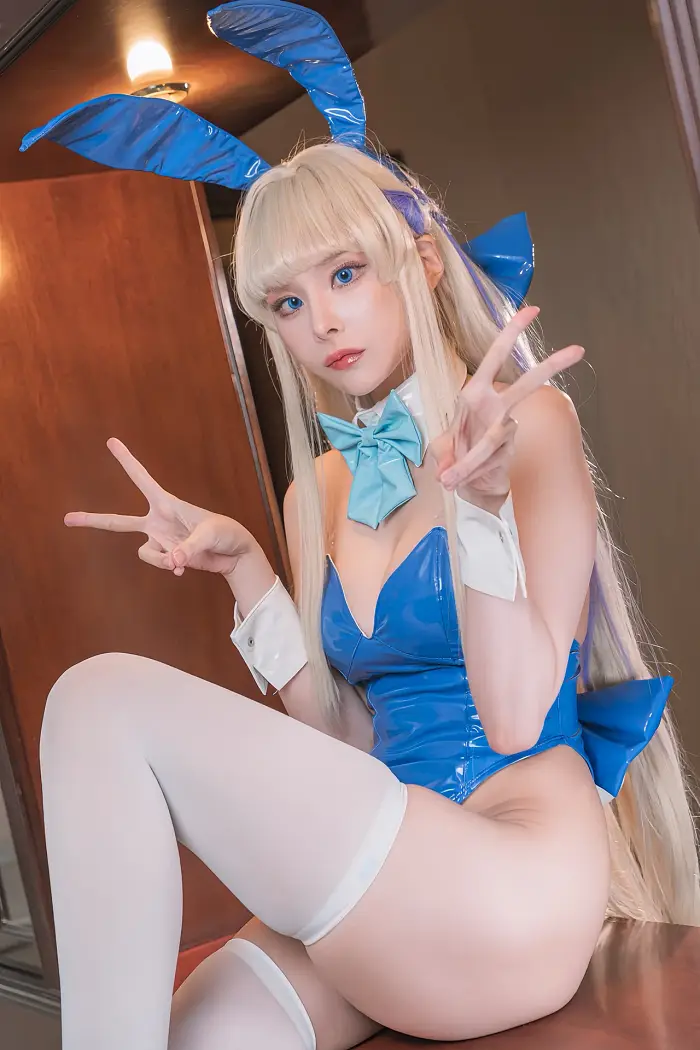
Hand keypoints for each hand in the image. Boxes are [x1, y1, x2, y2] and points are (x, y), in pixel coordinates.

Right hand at [65, 438, 253, 576]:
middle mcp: (157, 520)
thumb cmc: (224, 533)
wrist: (233, 554)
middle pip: (118, 522)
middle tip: (67, 519)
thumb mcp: (209, 536)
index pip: (142, 479)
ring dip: (161, 559)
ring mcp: (160, 539)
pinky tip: (182, 569)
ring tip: (181, 559)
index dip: (126, 461)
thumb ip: (187, 549)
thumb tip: (171, 562)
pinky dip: (168, 567)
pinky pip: (157, 562)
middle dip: (93, 521)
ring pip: (145, 552)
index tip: (111, 441)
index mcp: (167, 503)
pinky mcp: (167, 555)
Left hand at [431, 306, 583, 510]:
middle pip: (527, 384)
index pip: (494, 357)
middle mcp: (495, 406)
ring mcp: (506, 428)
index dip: (512, 333)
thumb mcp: (442, 447)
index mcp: (475, 393)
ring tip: (451, 478)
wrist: (466, 479)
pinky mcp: (509, 450)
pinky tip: (465, 477)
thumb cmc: (455, 452)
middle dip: (552, 367)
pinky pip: (489, 461)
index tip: (532, 310)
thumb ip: (446, 456)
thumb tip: (448, 475)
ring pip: (493, 441)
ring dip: (470, 463)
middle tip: (578, 350)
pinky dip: (472, 473)